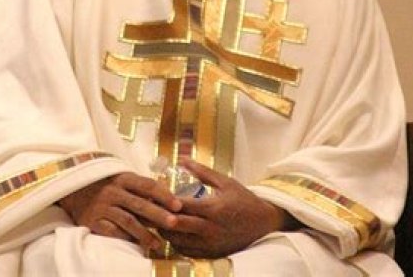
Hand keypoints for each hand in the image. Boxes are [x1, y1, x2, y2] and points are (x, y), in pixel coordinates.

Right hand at [58, 172, 181, 252]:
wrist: (73, 189)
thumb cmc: (106, 184)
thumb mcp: (122, 179)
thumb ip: (142, 188)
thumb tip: (168, 197)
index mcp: (124, 178)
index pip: (148, 185)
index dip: (164, 195)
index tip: (178, 206)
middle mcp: (113, 191)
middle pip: (140, 204)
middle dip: (158, 215)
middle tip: (174, 223)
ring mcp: (102, 207)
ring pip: (127, 221)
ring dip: (144, 233)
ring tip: (158, 243)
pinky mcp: (92, 221)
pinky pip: (111, 232)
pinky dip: (125, 238)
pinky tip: (136, 244)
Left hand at [159, 159, 299, 257]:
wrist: (264, 224)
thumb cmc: (244, 200)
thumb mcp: (225, 182)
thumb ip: (202, 171)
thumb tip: (182, 159)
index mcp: (213, 208)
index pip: (181, 206)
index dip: (164, 201)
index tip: (153, 195)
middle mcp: (210, 229)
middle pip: (176, 225)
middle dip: (159, 218)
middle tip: (148, 210)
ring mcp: (210, 244)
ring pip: (178, 240)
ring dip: (165, 231)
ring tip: (157, 220)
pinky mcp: (211, 254)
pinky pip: (186, 251)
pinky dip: (176, 242)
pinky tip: (172, 232)